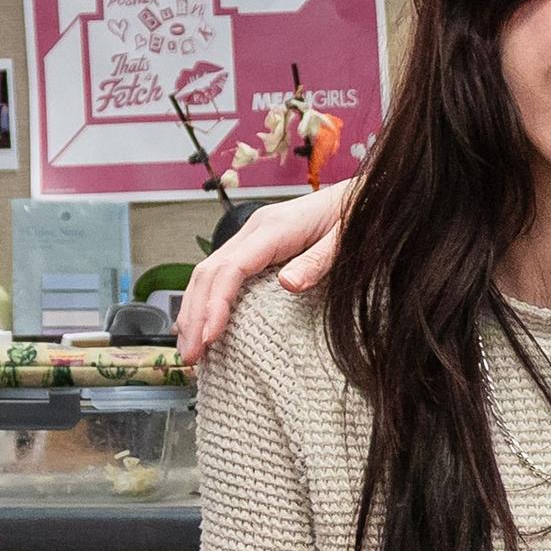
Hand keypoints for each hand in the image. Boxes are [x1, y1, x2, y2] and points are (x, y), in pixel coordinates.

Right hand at [175, 179, 360, 362]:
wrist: (361, 195)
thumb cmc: (355, 217)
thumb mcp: (345, 240)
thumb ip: (317, 262)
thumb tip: (288, 285)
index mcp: (274, 229)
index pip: (231, 269)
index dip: (215, 305)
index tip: (208, 338)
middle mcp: (255, 230)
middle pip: (208, 273)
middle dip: (194, 315)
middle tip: (189, 356)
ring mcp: (252, 237)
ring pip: (208, 273)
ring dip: (194, 311)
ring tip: (189, 349)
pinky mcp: (255, 246)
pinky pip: (221, 273)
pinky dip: (205, 300)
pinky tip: (200, 324)